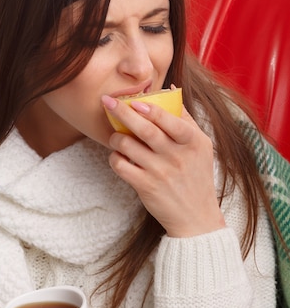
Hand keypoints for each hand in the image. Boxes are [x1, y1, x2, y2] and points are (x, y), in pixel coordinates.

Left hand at [102, 95, 224, 236]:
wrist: (196, 217)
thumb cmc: (197, 176)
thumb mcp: (201, 147)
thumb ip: (185, 119)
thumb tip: (168, 90)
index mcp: (193, 142)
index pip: (171, 120)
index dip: (151, 109)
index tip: (135, 101)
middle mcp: (177, 156)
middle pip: (146, 130)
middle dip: (123, 112)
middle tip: (107, 102)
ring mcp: (161, 173)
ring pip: (128, 146)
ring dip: (116, 138)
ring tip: (115, 137)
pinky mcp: (146, 187)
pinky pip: (121, 166)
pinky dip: (115, 158)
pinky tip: (119, 157)